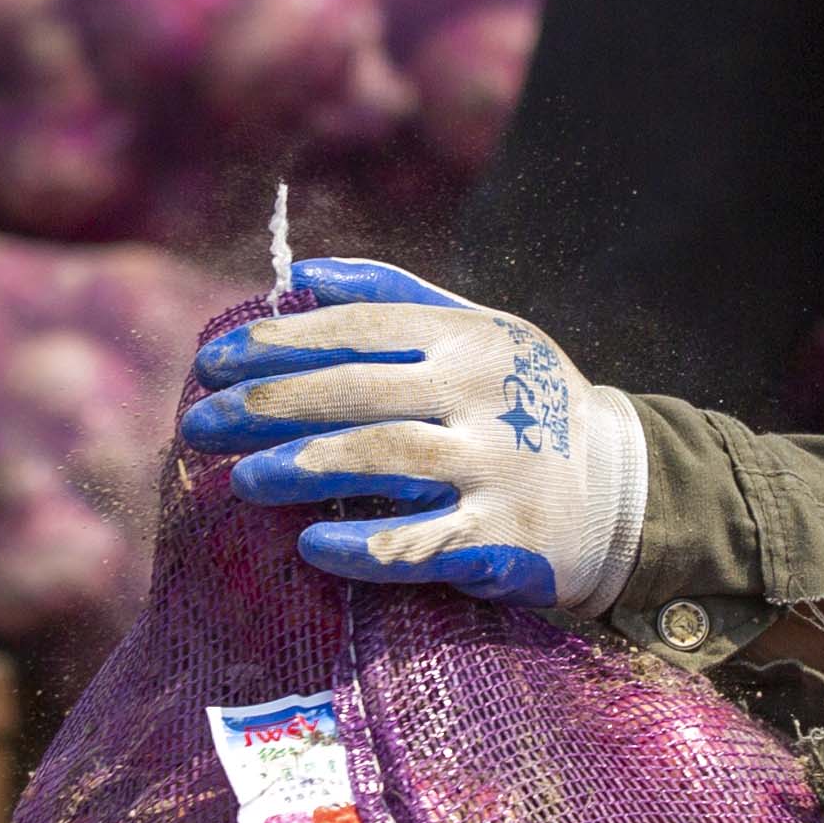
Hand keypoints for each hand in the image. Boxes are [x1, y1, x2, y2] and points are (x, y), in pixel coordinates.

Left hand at [175, 257, 650, 611]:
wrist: (623, 488)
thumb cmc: (525, 401)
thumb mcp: (480, 330)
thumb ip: (393, 297)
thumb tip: (298, 275)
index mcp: (467, 338)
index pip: (360, 328)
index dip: (279, 343)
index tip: (214, 361)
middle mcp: (482, 395)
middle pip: (357, 391)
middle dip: (268, 405)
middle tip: (200, 423)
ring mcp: (497, 466)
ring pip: (385, 459)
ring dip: (303, 467)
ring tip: (241, 480)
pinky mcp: (505, 539)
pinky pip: (424, 544)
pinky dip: (365, 547)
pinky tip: (312, 545)